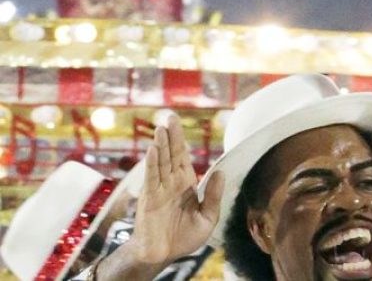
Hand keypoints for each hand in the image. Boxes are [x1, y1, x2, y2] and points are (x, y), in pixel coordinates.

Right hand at [127, 113, 222, 266]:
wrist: (163, 256)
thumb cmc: (183, 238)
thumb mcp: (207, 218)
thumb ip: (213, 196)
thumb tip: (220, 172)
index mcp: (186, 183)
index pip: (183, 156)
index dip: (180, 140)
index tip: (177, 123)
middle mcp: (171, 182)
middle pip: (171, 154)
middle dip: (170, 136)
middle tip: (169, 116)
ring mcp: (159, 189)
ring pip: (160, 163)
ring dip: (161, 145)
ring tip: (161, 128)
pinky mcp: (150, 199)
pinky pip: (152, 178)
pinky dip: (152, 164)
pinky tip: (153, 150)